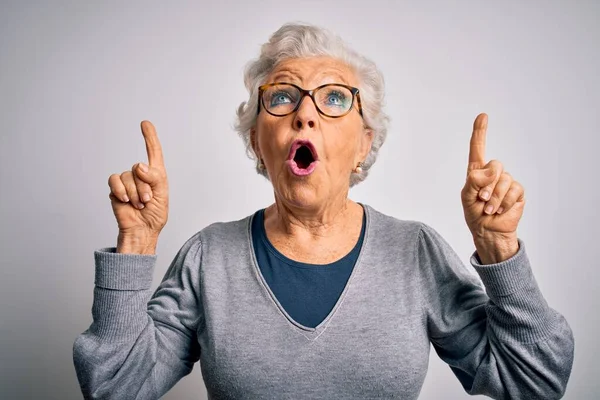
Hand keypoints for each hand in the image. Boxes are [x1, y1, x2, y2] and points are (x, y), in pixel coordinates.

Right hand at [107, 121, 168, 252]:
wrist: (142, 230)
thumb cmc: (154, 215)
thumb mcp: (162, 195)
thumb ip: (154, 178)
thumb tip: (139, 166)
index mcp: (156, 175)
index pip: (153, 151)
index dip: (149, 137)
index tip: (145, 123)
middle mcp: (140, 175)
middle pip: (139, 168)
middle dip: (145, 187)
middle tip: (148, 201)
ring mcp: (127, 181)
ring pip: (128, 176)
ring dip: (134, 193)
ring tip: (139, 204)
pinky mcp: (116, 188)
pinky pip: (115, 181)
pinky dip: (121, 191)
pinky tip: (125, 201)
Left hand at [461, 114, 524, 254]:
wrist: (488, 232)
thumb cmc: (474, 214)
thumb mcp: (467, 197)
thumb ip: (475, 181)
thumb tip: (492, 170)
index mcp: (477, 172)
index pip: (478, 149)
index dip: (480, 132)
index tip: (483, 116)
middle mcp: (492, 174)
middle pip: (496, 165)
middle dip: (488, 184)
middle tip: (482, 200)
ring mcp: (506, 182)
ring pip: (505, 179)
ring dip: (496, 198)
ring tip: (489, 209)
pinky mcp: (517, 192)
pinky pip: (515, 190)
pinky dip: (505, 203)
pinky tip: (500, 211)